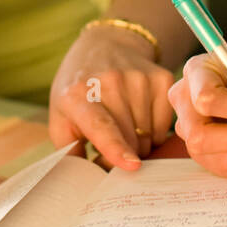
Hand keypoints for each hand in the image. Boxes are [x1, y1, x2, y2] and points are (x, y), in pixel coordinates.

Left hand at [49, 24, 174, 170]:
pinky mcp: (162, 78)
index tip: (131, 165)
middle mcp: (110, 82)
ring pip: (149, 136)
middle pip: (130, 139)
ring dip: (139, 143)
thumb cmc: (79, 89)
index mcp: (78, 94)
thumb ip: (69, 151)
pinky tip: (140, 116)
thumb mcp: (61, 116)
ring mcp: (139, 78)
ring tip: (125, 126)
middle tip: (112, 148)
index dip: (115, 147)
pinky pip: (165, 125)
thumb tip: (89, 182)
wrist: (107, 44)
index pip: (100, 125)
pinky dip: (154, 131)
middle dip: (123, 155)